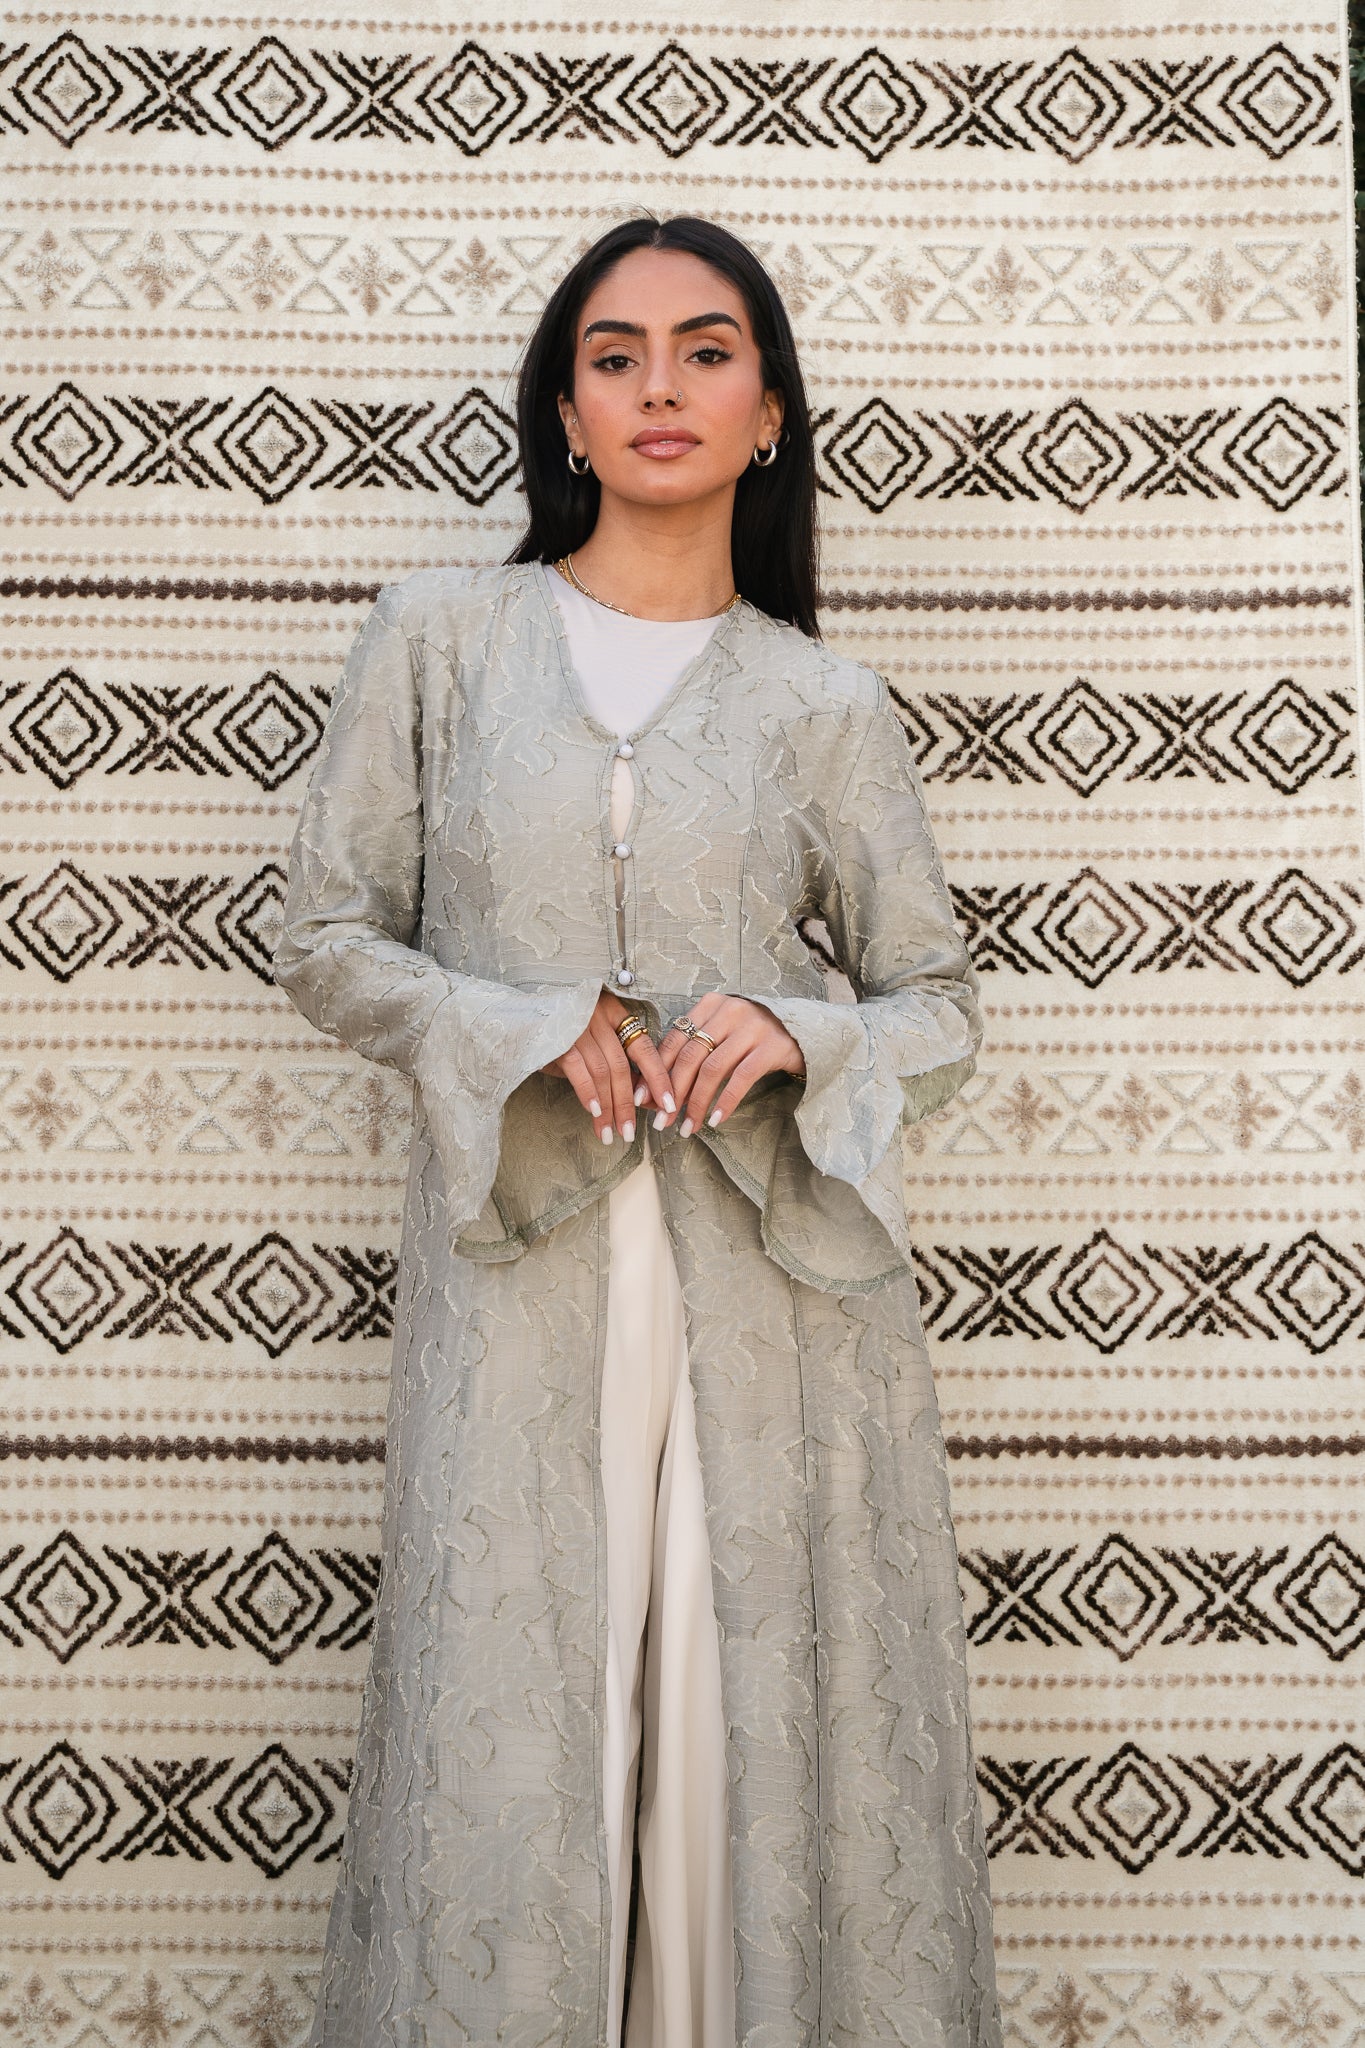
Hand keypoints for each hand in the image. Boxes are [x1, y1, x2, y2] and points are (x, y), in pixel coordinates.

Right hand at [541, 989, 676, 1145]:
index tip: (669, 1107)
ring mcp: (578, 1024)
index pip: (645, 1049)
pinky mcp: (557, 1036)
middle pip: (622, 1067)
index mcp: (615, 1014)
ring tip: (609, 1133)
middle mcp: (599, 1016)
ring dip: (608, 1108)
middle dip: (628, 1105)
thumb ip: (615, 1066)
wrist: (518, 1016)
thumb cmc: (559, 1033)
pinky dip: (588, 1093)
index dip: (659, 1079)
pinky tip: (594, 1112)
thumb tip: (643, 1099)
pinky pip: (579, 1069)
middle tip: (630, 1133)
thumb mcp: (591, 1045)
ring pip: (602, 1072)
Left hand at [655, 993, 804, 1135]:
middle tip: (662, 1121)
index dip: (656, 1072)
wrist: (800, 1031)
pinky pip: (741, 1078)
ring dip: (696, 1103)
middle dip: (672, 1093)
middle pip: (690, 1056)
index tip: (643, 1100)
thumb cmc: (750, 1038)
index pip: (674, 1040)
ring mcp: (752, 1028)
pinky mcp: (772, 1047)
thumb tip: (653, 1093)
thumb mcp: (720, 1036)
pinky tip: (714, 1119)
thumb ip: (690, 1055)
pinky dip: (725, 1101)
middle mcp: (730, 1011)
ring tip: (688, 1126)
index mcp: (710, 1005)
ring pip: (712, 1069)